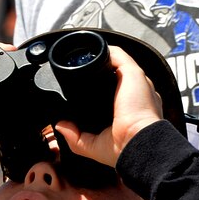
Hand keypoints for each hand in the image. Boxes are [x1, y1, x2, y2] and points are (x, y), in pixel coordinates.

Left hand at [54, 46, 162, 167]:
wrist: (138, 144)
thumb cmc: (124, 149)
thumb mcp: (94, 146)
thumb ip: (76, 137)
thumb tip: (60, 126)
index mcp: (133, 110)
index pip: (118, 92)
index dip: (101, 89)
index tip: (86, 89)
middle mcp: (137, 94)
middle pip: (118, 75)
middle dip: (100, 72)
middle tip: (80, 73)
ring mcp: (136, 82)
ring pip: (117, 62)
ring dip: (100, 58)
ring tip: (81, 58)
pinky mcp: (133, 73)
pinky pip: (117, 54)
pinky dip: (102, 50)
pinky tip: (89, 51)